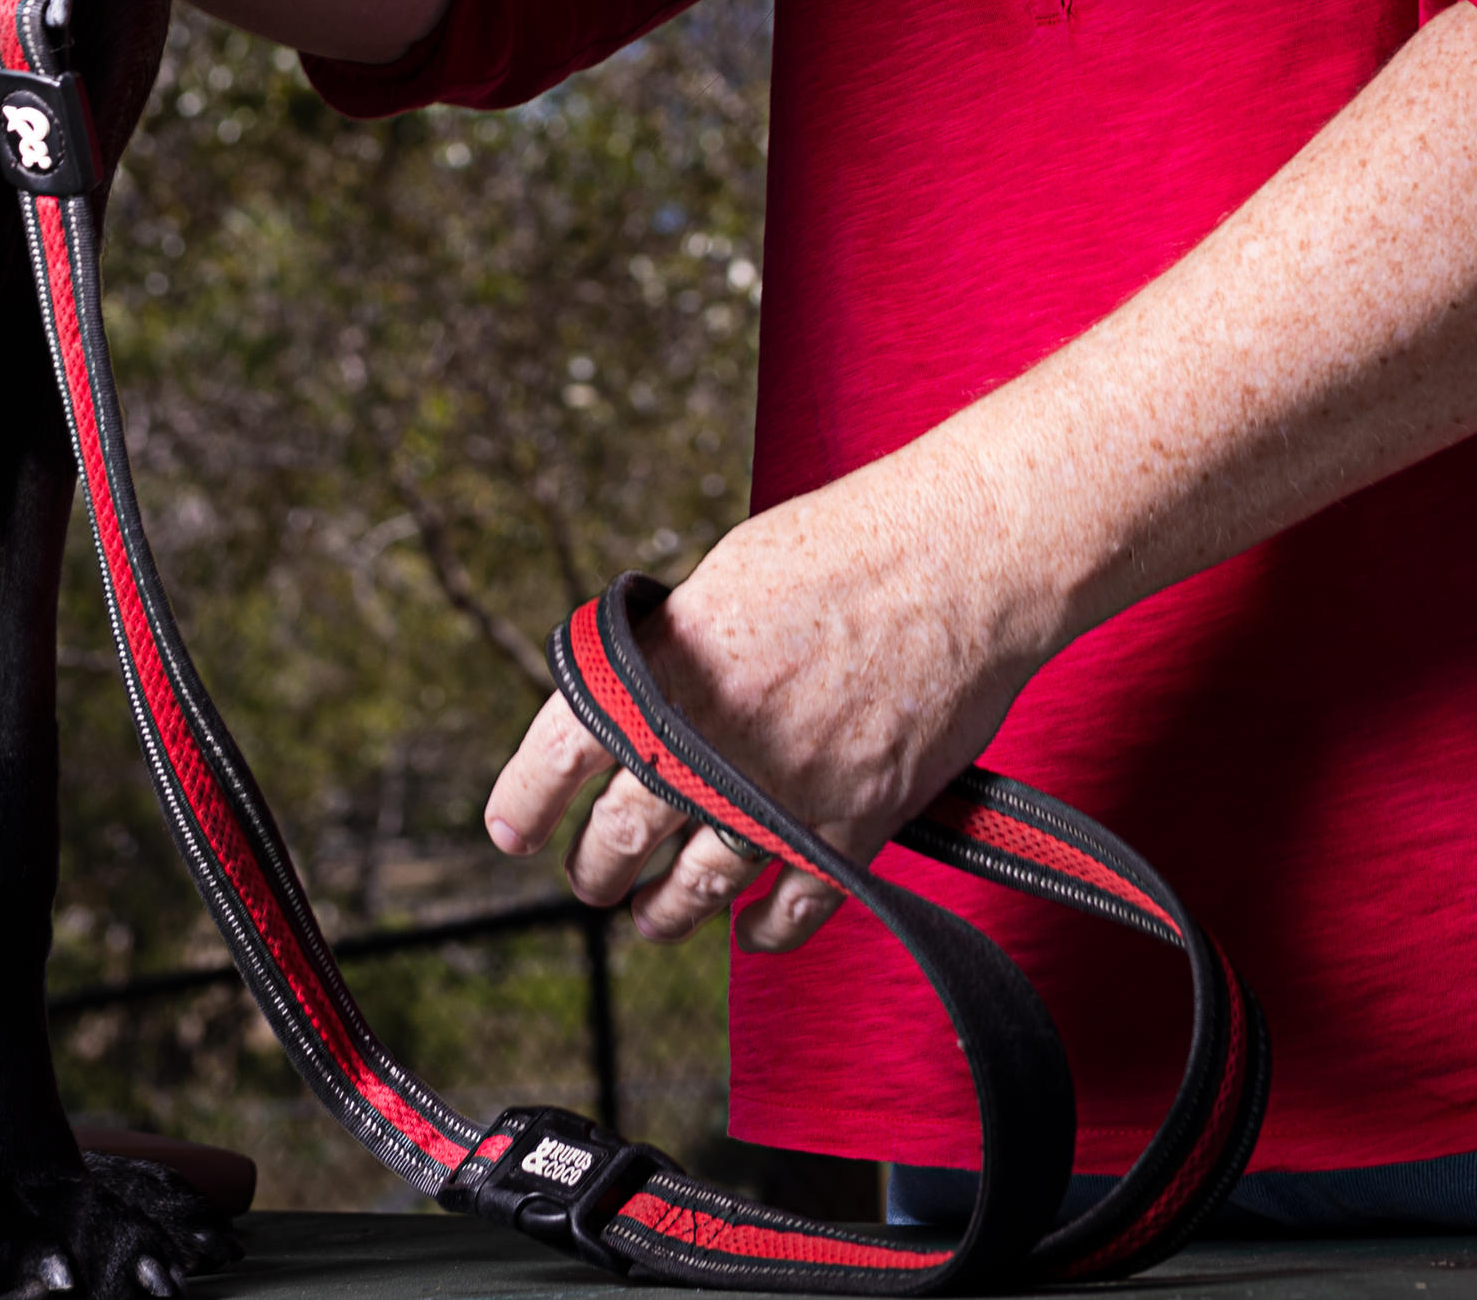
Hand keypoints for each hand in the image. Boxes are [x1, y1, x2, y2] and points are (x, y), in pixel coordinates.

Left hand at [482, 452, 1064, 954]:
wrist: (966, 560)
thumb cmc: (852, 545)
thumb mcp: (723, 578)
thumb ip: (673, 653)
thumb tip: (639, 701)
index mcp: (664, 672)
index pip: (557, 755)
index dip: (522, 802)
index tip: (510, 833)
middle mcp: (710, 745)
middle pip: (619, 839)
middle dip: (595, 870)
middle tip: (591, 879)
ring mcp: (781, 795)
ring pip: (696, 890)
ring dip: (664, 912)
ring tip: (652, 917)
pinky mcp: (854, 827)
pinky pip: (793, 908)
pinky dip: (764, 931)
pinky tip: (749, 931)